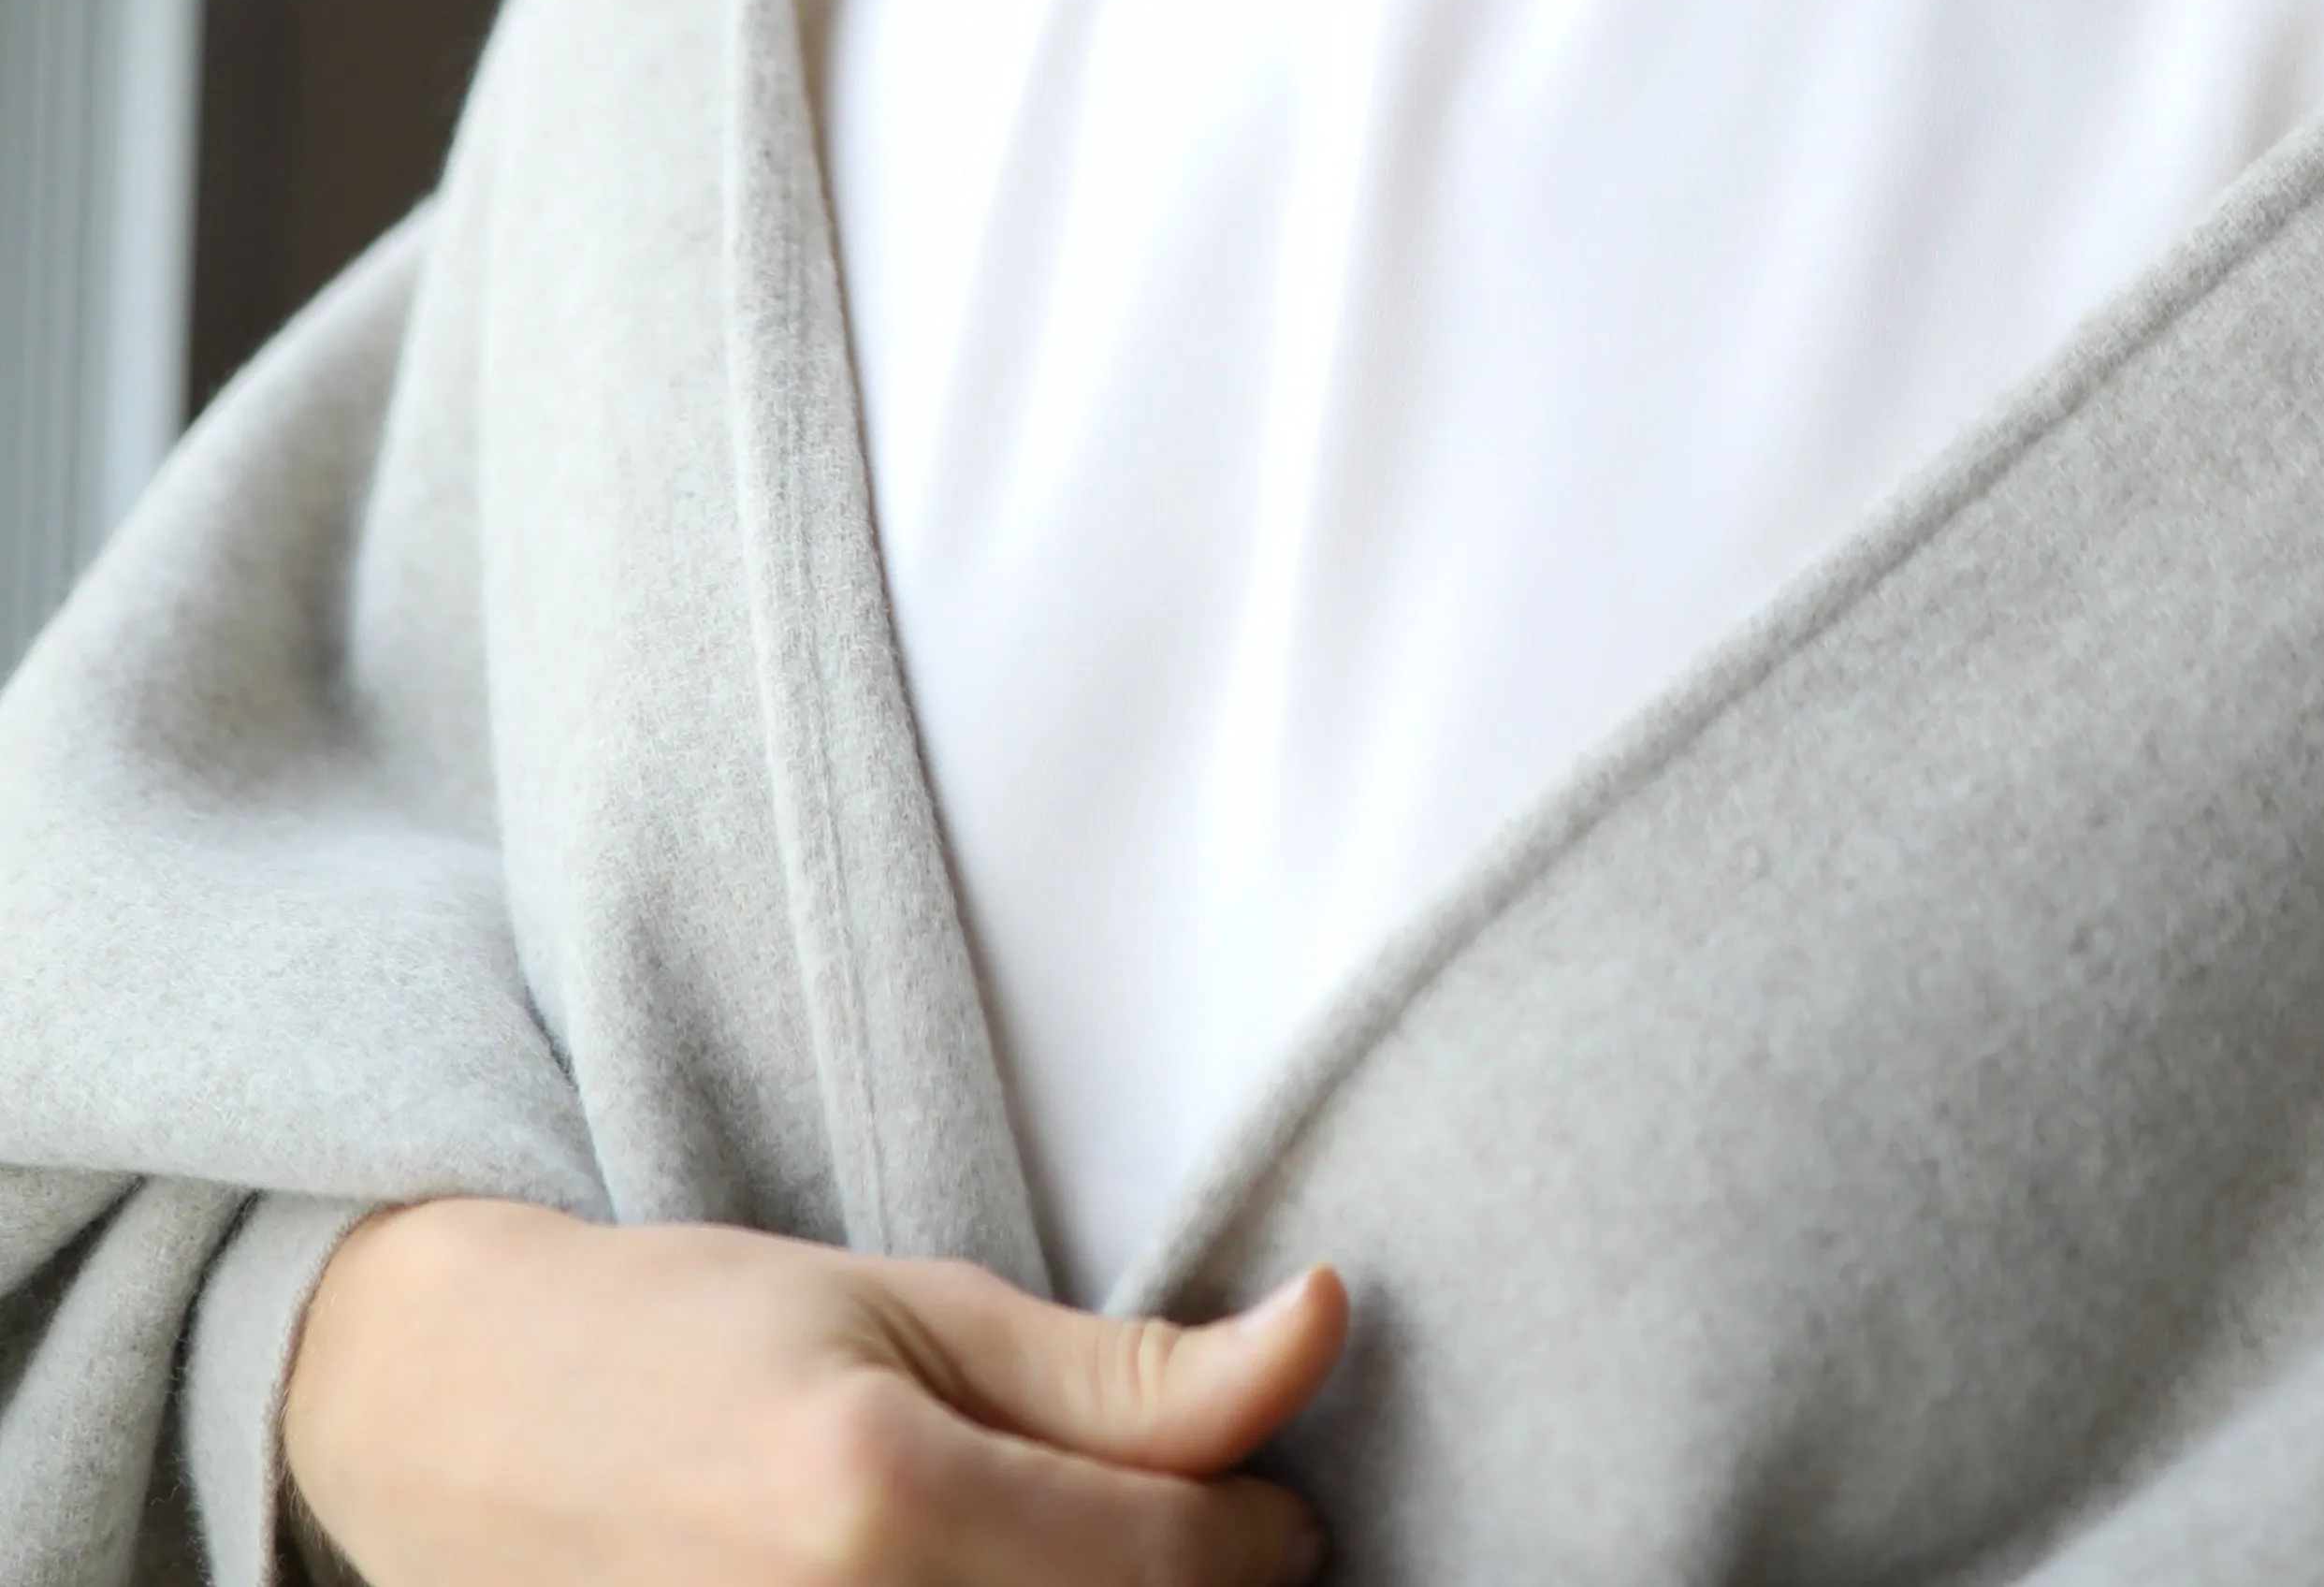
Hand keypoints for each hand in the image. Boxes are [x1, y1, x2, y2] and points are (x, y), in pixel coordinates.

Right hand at [280, 1194, 1347, 1586]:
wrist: (458, 1415)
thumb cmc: (694, 1330)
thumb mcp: (917, 1305)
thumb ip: (1127, 1370)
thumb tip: (1324, 1331)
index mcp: (881, 1502)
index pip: (1171, 1565)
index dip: (1262, 1534)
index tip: (1272, 1504)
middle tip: (1196, 1549)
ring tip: (1086, 1567)